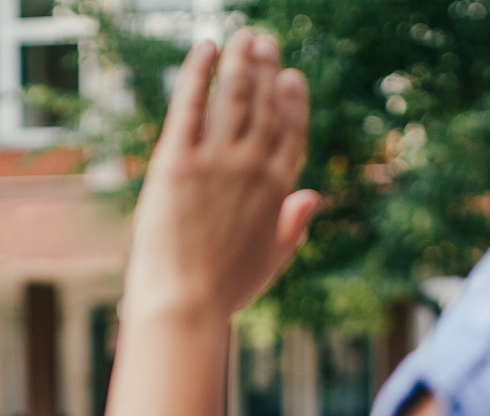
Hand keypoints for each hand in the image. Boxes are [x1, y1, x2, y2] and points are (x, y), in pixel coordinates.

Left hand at [125, 29, 319, 322]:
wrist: (185, 304)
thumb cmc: (224, 291)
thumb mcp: (271, 261)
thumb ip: (293, 226)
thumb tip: (311, 198)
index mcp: (278, 191)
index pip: (291, 133)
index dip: (292, 102)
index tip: (292, 78)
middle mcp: (253, 168)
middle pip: (264, 106)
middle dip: (267, 69)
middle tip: (264, 42)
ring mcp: (217, 162)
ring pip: (234, 97)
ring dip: (241, 62)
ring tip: (243, 37)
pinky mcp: (178, 161)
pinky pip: (191, 103)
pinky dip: (199, 72)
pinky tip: (206, 48)